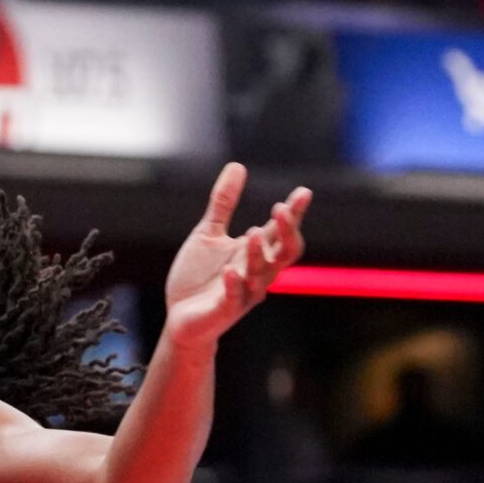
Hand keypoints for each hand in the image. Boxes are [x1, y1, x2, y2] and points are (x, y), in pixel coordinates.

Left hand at [160, 163, 310, 351]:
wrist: (180, 317)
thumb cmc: (199, 277)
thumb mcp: (208, 233)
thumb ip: (224, 203)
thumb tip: (237, 166)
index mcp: (256, 254)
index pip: (282, 233)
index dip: (294, 215)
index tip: (303, 192)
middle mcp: (256, 273)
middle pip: (284, 254)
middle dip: (287, 233)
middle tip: (282, 208)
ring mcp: (242, 293)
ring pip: (261, 275)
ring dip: (258, 255)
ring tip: (253, 232)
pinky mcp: (223, 310)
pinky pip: (233, 297)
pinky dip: (233, 284)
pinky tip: (229, 270)